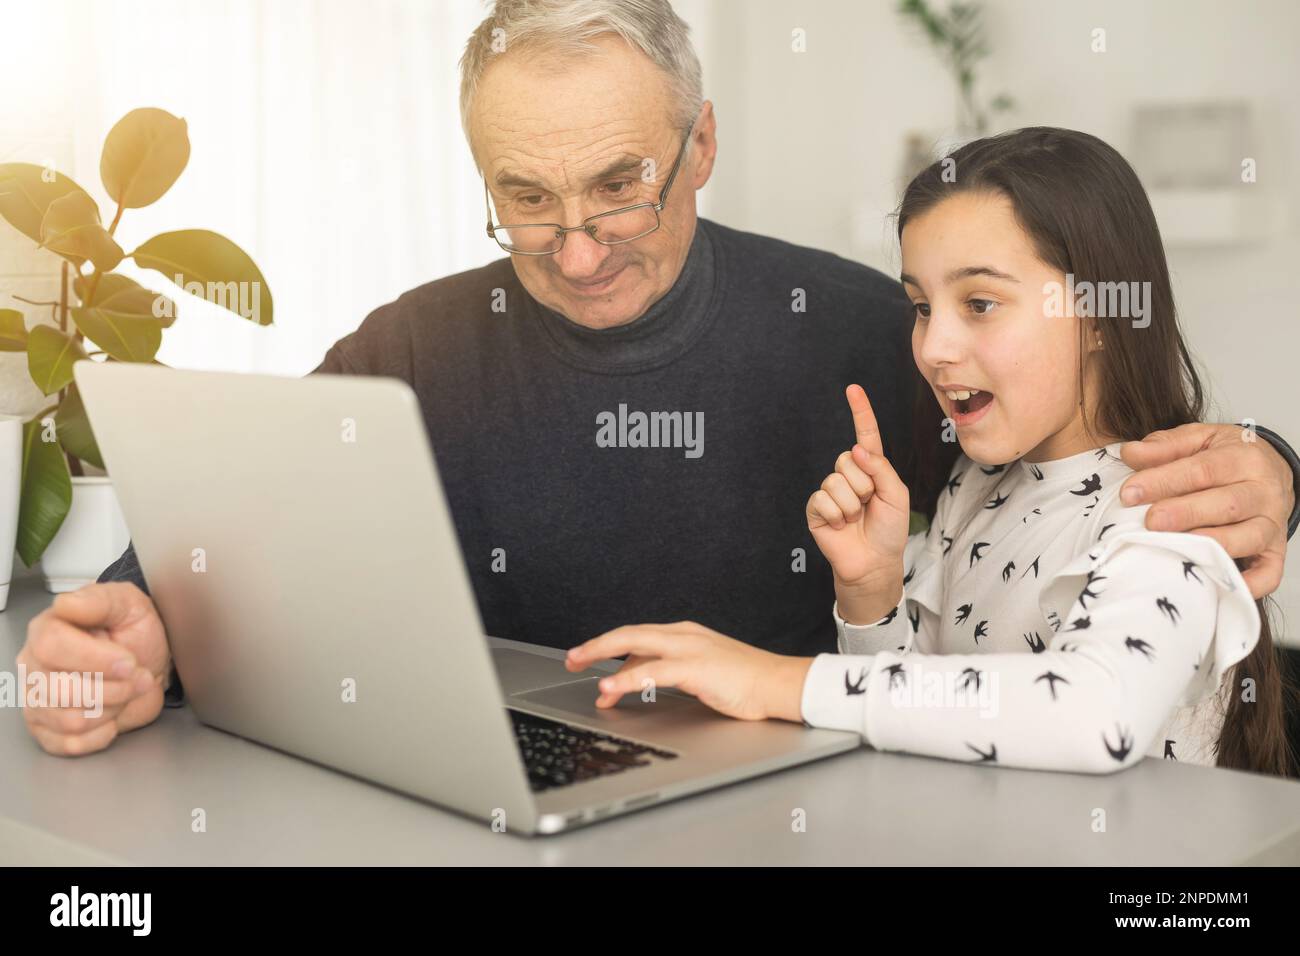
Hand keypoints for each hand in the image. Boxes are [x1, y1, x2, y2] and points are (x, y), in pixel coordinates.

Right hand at [17, 583, 169, 755]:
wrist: (148, 663)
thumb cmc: (134, 632)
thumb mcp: (127, 604)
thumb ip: (99, 600)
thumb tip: (66, 603)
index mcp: (47, 630)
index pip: (52, 647)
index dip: (96, 659)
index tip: (128, 662)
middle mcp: (34, 666)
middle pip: (62, 690)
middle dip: (114, 688)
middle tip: (136, 677)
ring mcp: (37, 700)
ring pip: (70, 721)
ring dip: (112, 709)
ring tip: (124, 692)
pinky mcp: (47, 729)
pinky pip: (70, 744)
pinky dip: (102, 733)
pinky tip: (111, 715)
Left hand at [565, 622, 811, 722]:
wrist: (778, 684)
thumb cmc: (744, 681)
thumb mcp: (700, 671)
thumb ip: (669, 670)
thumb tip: (636, 679)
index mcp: (684, 634)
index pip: (637, 635)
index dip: (607, 645)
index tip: (586, 656)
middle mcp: (684, 635)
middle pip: (628, 633)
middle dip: (596, 646)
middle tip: (573, 658)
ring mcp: (690, 648)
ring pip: (635, 645)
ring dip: (603, 657)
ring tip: (582, 669)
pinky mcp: (696, 667)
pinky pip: (653, 671)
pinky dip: (627, 678)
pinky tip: (611, 687)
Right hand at [806, 384, 909, 620]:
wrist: (873, 562)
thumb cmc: (889, 529)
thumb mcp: (896, 494)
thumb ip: (880, 468)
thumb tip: (856, 449)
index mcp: (870, 468)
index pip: (864, 435)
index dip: (860, 411)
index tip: (853, 389)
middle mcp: (848, 475)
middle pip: (847, 459)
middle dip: (862, 484)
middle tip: (868, 505)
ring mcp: (830, 491)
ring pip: (836, 481)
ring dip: (851, 504)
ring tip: (856, 518)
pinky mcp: (816, 508)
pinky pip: (823, 499)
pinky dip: (836, 515)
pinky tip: (841, 526)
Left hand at [1120, 423, 1293, 598]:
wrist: (1272, 471)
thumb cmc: (1226, 456)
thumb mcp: (1199, 439)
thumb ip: (1165, 445)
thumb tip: (1129, 453)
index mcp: (1244, 458)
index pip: (1203, 469)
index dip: (1164, 481)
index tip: (1130, 493)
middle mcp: (1264, 492)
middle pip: (1227, 505)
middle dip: (1186, 514)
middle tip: (1150, 521)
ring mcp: (1273, 524)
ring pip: (1248, 537)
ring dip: (1211, 545)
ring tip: (1174, 547)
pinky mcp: (1275, 552)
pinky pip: (1268, 574)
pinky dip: (1248, 584)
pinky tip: (1216, 583)